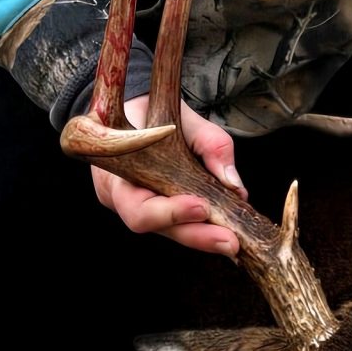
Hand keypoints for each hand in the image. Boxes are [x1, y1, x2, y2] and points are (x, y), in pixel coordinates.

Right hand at [91, 94, 245, 256]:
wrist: (138, 109)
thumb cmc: (155, 111)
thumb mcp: (186, 118)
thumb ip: (211, 146)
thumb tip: (234, 187)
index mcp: (117, 174)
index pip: (138, 208)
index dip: (168, 213)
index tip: (201, 207)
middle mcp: (122, 198)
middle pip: (156, 227)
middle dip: (195, 236)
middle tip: (230, 241)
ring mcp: (137, 206)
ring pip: (169, 230)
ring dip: (202, 236)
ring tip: (233, 240)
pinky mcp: (155, 210)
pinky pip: (176, 224)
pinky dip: (201, 227)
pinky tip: (224, 230)